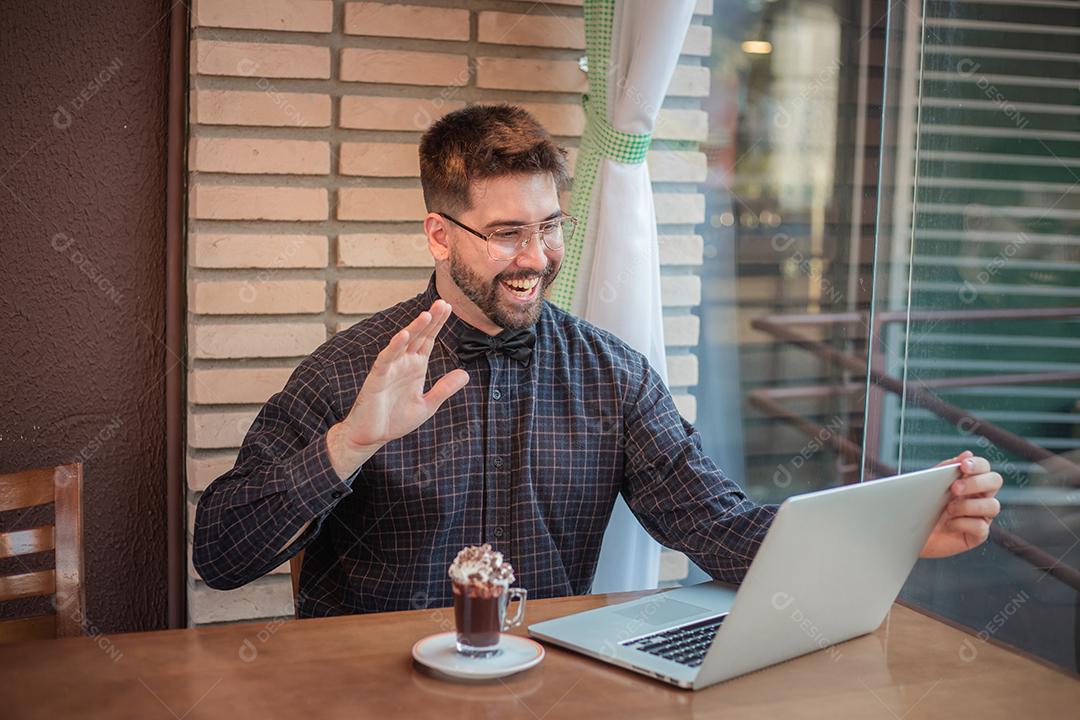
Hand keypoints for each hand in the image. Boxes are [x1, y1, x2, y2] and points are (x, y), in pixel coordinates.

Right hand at [327, 300, 468, 477]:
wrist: (372, 436)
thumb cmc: (395, 420)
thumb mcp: (427, 405)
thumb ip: (445, 389)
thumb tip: (466, 374)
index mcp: (415, 367)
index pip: (429, 340)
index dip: (438, 324)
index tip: (448, 307)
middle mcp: (403, 363)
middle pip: (419, 336)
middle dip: (430, 320)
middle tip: (443, 303)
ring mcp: (390, 369)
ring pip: (403, 343)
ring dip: (414, 329)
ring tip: (427, 315)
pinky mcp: (377, 378)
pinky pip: (386, 359)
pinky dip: (394, 347)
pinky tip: (404, 335)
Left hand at [919, 450, 1001, 557]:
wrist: (910, 530)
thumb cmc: (922, 505)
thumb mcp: (930, 483)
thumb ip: (946, 469)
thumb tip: (967, 453)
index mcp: (970, 481)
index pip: (984, 467)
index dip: (978, 464)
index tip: (963, 466)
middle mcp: (980, 496)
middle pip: (995, 481)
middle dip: (976, 483)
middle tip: (954, 488)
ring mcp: (981, 516)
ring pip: (993, 506)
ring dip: (968, 505)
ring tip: (948, 509)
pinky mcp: (977, 535)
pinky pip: (981, 527)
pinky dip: (963, 523)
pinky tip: (950, 524)